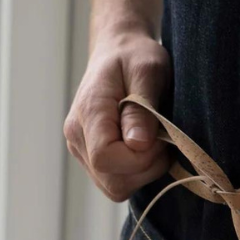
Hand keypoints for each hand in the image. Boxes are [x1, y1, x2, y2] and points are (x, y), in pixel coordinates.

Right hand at [63, 29, 171, 201]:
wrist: (120, 52)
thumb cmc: (136, 56)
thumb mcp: (147, 71)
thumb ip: (141, 109)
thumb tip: (137, 144)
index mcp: (88, 114)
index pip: (107, 158)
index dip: (140, 156)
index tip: (158, 135)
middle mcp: (77, 138)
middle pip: (113, 181)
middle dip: (147, 167)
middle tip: (162, 138)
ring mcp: (82, 150)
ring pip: (116, 187)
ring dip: (145, 172)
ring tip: (155, 140)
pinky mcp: (93, 159)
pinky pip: (117, 182)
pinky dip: (139, 173)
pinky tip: (147, 148)